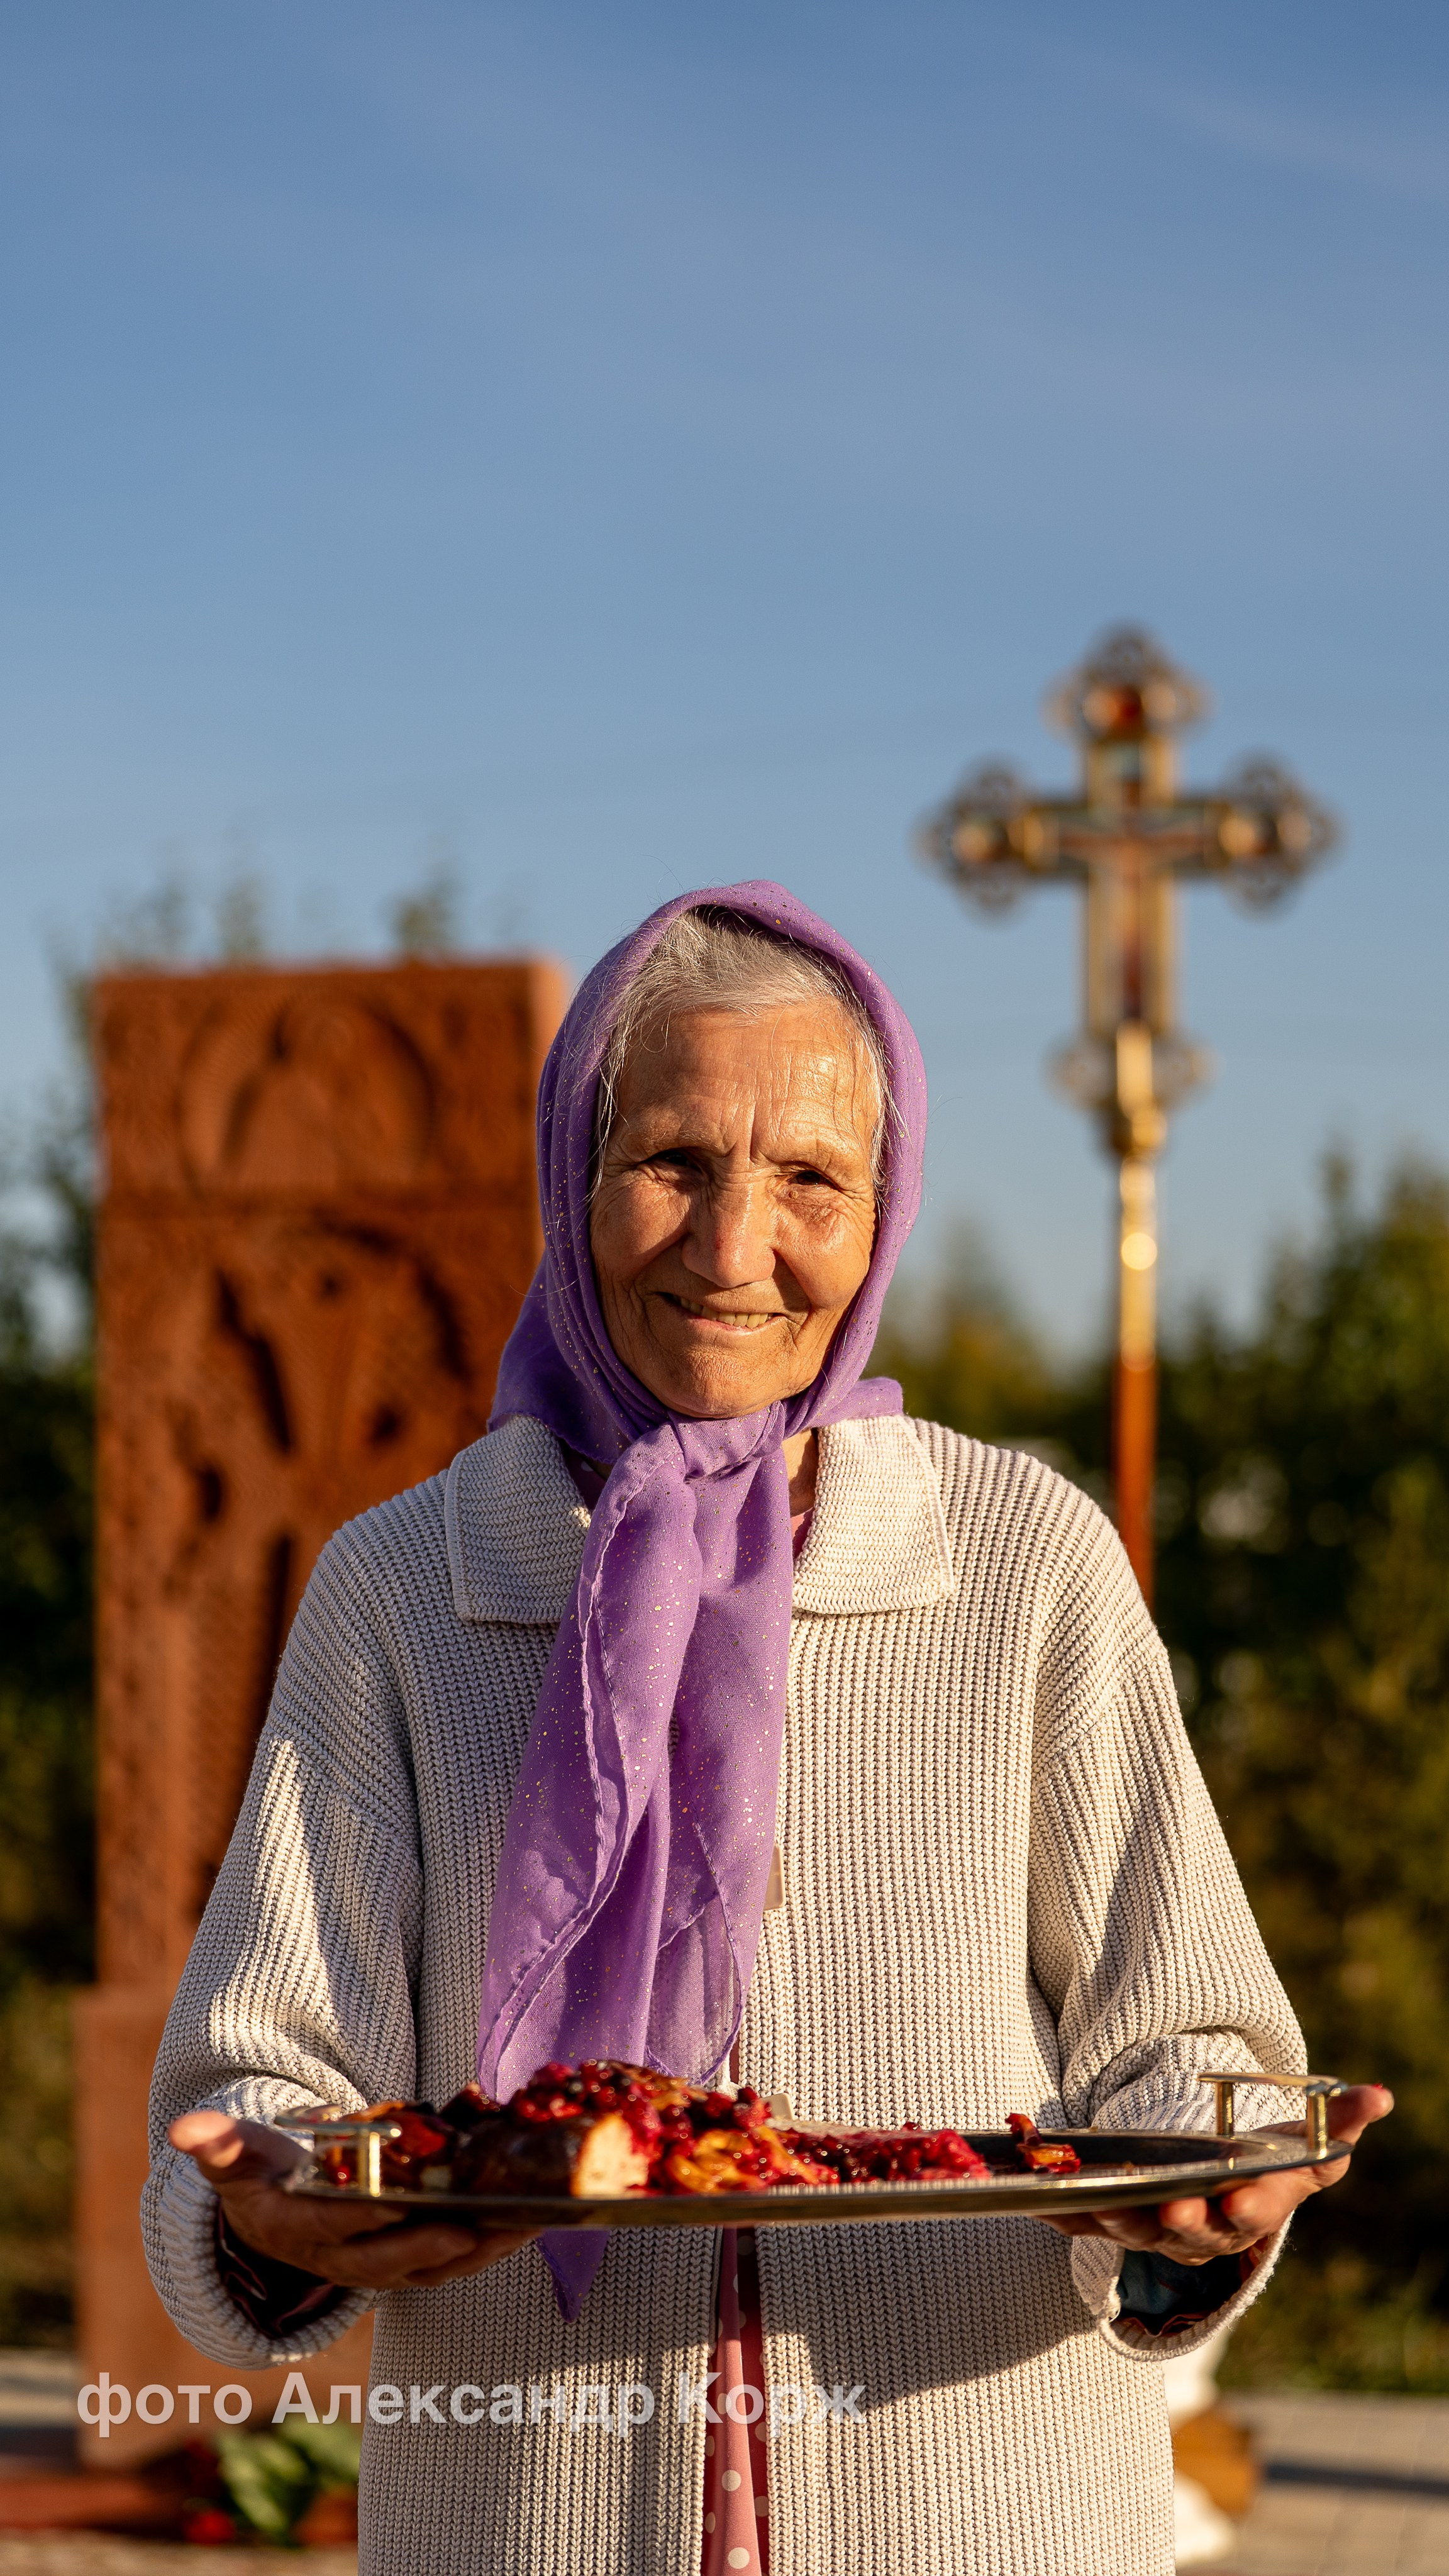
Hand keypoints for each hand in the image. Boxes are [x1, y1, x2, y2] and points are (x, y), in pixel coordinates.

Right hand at [169, 2111, 539, 2289]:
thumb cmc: (262, 2173)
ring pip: (433, 2270)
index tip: (397, 2203)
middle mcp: (337, 2261)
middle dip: (430, 2246)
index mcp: (294, 2230)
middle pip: (389, 2260)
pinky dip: (492, 2247)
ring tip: (520, 2225)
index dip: (364, 2219)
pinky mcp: (411, 2266)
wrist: (277, 2214)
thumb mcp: (236, 2156)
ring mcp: (378, 2269)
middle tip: (469, 2227)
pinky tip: (530, 2222)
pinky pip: (455, 2264)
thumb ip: (216, 2142)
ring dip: (478, 2251)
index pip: (330, 2228)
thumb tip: (183, 2128)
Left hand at [1037, 2082, 1392, 2265]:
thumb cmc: (1265, 2163)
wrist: (1219, 2193)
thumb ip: (1342, 2121)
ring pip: (1134, 2231)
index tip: (1241, 2199)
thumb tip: (1380, 2096)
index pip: (1253, 2215)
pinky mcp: (1115, 2223)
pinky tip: (1037, 2206)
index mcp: (1250, 2209)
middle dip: (1179, 2221)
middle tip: (1166, 2206)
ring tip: (1097, 2198)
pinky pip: (1085, 2225)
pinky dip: (1061, 2217)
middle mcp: (1204, 2232)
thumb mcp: (1301, 2143)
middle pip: (1190, 2234)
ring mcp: (1156, 2230)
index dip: (1248, 2209)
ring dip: (1114, 2218)